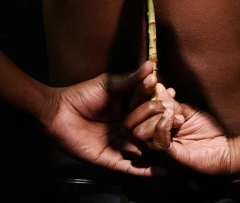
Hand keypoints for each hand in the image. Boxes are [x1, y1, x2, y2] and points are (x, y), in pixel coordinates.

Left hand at [41, 60, 180, 175]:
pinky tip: (162, 172)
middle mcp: (126, 129)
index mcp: (127, 111)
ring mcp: (119, 146)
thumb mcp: (110, 85)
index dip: (163, 111)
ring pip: (143, 152)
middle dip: (165, 133)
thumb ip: (131, 80)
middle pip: (149, 133)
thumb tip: (151, 66)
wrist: (56, 113)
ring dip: (160, 155)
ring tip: (180, 156)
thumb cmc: (81, 95)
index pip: (150, 113)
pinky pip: (130, 168)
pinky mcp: (110, 159)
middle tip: (183, 130)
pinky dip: (146, 172)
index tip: (179, 106)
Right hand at [124, 82, 237, 176]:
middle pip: (128, 124)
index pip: (132, 112)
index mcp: (151, 130)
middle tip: (169, 104)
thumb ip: (169, 103)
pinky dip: (164, 125)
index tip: (151, 78)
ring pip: (138, 133)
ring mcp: (158, 154)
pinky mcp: (170, 160)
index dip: (138, 93)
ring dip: (156, 117)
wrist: (226, 150)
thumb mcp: (186, 111)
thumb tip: (157, 86)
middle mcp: (150, 143)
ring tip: (176, 114)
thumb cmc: (207, 131)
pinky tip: (177, 119)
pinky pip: (157, 143)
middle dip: (146, 106)